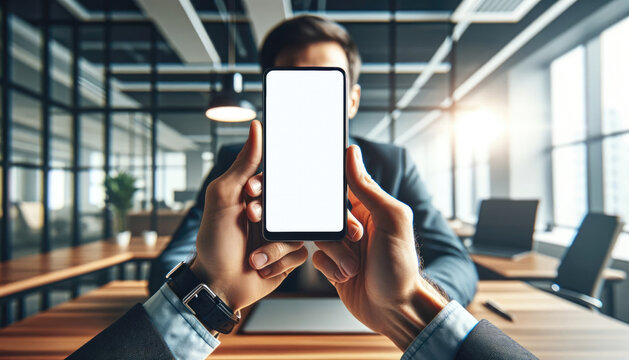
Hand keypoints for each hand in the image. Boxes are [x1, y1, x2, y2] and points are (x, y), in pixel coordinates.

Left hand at [190, 120, 307, 311]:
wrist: (219, 284)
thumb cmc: (215, 241)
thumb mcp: (223, 197)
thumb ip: (242, 164)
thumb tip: (256, 128)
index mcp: (255, 194)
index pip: (276, 178)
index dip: (266, 188)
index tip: (251, 196)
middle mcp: (272, 212)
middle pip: (294, 205)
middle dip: (272, 221)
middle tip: (252, 224)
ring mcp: (281, 233)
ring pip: (298, 231)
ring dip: (274, 246)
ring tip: (254, 256)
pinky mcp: (290, 255)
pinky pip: (300, 253)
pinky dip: (279, 262)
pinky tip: (262, 266)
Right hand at [313, 145, 448, 349]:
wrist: (395, 311)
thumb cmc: (400, 266)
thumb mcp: (390, 220)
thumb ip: (367, 188)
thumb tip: (351, 153)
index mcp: (371, 206)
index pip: (341, 185)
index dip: (328, 188)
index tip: (319, 193)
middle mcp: (356, 223)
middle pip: (325, 213)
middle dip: (334, 229)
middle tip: (355, 240)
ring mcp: (344, 245)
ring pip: (319, 236)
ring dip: (334, 253)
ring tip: (353, 267)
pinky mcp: (334, 265)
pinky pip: (316, 257)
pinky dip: (329, 267)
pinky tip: (346, 276)